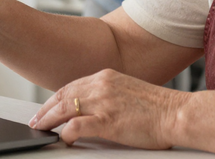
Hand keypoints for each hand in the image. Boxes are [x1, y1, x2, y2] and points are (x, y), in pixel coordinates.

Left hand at [30, 69, 186, 148]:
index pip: (72, 86)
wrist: (177, 113)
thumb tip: (91, 108)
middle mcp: (102, 85)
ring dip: (49, 120)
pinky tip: (64, 138)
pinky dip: (66, 133)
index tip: (47, 107)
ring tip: (42, 129)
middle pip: (63, 95)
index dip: (55, 98)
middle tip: (37, 120)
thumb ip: (108, 95)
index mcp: (106, 76)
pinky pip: (77, 126)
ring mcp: (104, 102)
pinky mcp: (108, 120)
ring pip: (65, 108)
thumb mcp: (128, 91)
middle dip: (46, 109)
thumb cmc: (158, 107)